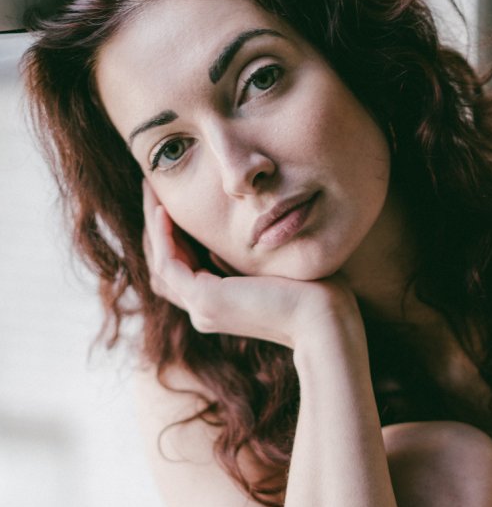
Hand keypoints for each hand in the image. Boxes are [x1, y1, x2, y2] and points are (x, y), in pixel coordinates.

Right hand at [142, 181, 357, 347]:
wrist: (324, 318)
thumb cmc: (313, 291)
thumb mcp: (268, 268)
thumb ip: (240, 259)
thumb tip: (222, 240)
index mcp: (220, 306)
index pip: (181, 269)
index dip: (171, 235)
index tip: (171, 200)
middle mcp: (205, 311)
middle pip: (163, 266)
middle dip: (154, 226)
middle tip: (152, 188)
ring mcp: (202, 309)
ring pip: (159, 264)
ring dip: (152, 225)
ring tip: (151, 190)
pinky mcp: (205, 300)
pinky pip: (167, 264)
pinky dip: (162, 235)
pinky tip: (163, 209)